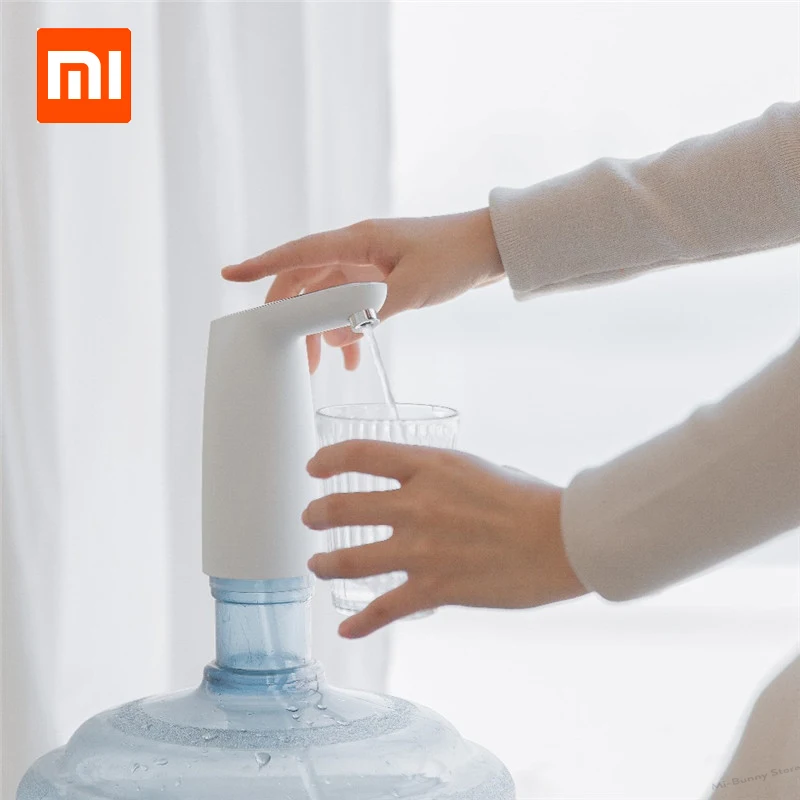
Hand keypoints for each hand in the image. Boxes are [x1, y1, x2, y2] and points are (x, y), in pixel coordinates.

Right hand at [221, 209, 503, 372]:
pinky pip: (352, 304)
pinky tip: (351, 357)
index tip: (229, 275)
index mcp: (358, 241)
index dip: (262, 266)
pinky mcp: (383, 277)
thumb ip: (367, 313)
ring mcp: (369, 263)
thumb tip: (328, 336)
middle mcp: (357, 249)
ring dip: (321, 330)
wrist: (491, 248)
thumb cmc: (454, 259)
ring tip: (320, 368)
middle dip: (291, 318)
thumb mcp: (411, 291)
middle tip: (286, 354)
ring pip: (328, 298)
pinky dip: (347, 329)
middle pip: (306, 281)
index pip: (298, 254)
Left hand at [302, 440, 587, 637]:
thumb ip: (441, 477)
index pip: (361, 454)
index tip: (315, 466)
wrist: (562, 540)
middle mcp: (417, 504)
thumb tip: (423, 485)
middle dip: (318, 513)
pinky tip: (345, 630)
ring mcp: (422, 548)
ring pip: (351, 559)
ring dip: (325, 563)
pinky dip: (360, 623)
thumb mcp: (477, 469)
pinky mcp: (435, 588)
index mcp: (429, 466)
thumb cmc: (529, 500)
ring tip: (316, 564)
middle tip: (311, 517)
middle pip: (344, 507)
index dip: (329, 459)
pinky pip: (384, 609)